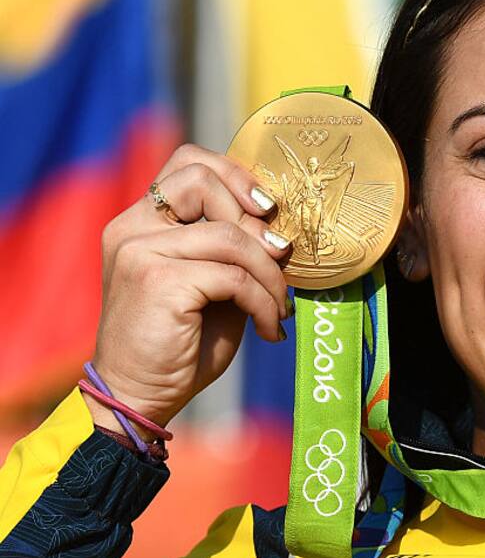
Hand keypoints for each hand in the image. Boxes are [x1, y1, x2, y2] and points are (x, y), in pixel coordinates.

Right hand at [89, 144, 291, 431]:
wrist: (140, 395)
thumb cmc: (181, 341)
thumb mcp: (213, 283)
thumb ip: (232, 246)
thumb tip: (279, 226)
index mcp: (141, 220)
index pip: (189, 162)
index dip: (235, 175)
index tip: (267, 210)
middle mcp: (132, 228)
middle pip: (205, 181)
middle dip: (256, 223)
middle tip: (280, 263)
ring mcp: (139, 251)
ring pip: (231, 236)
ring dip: (270, 275)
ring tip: (278, 307)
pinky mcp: (157, 280)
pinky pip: (234, 276)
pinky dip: (263, 302)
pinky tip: (269, 328)